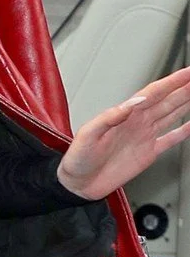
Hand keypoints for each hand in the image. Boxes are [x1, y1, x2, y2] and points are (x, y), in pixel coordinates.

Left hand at [57, 65, 189, 199]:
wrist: (78, 184)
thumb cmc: (78, 158)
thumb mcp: (88, 134)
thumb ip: (110, 117)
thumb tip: (132, 102)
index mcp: (125, 115)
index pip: (154, 93)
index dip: (172, 82)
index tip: (188, 72)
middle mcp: (137, 122)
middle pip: (168, 100)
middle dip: (185, 88)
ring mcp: (144, 136)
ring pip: (172, 114)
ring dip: (186, 103)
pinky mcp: (147, 153)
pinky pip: (170, 139)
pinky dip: (183, 132)